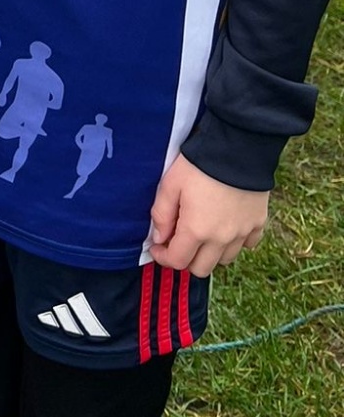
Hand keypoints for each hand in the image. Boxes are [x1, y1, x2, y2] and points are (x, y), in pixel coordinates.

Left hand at [147, 154, 268, 276]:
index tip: (157, 246)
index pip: (178, 262)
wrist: (238, 147)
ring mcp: (243, 233)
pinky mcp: (258, 223)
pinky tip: (226, 226)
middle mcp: (221, 239)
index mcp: (197, 231)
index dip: (163, 257)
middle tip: (178, 241)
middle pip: (202, 269)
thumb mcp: (170, 184)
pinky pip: (247, 245)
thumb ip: (161, 215)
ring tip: (202, 233)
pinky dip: (235, 242)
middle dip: (186, 259)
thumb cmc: (199, 164)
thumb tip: (159, 238)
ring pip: (224, 260)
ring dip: (210, 253)